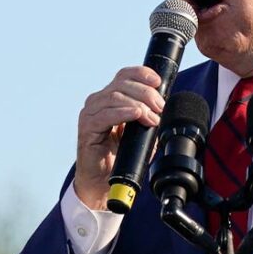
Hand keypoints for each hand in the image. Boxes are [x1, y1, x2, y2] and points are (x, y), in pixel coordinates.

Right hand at [72, 66, 165, 209]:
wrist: (104, 179)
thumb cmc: (122, 154)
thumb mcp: (142, 131)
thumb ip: (150, 115)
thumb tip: (165, 106)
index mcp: (110, 98)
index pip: (124, 75)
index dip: (142, 74)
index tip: (159, 82)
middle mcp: (98, 102)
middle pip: (122, 84)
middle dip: (146, 93)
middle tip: (160, 106)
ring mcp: (90, 114)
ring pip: (114, 96)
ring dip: (138, 104)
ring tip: (152, 117)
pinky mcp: (86, 128)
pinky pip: (104, 115)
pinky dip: (123, 113)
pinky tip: (136, 115)